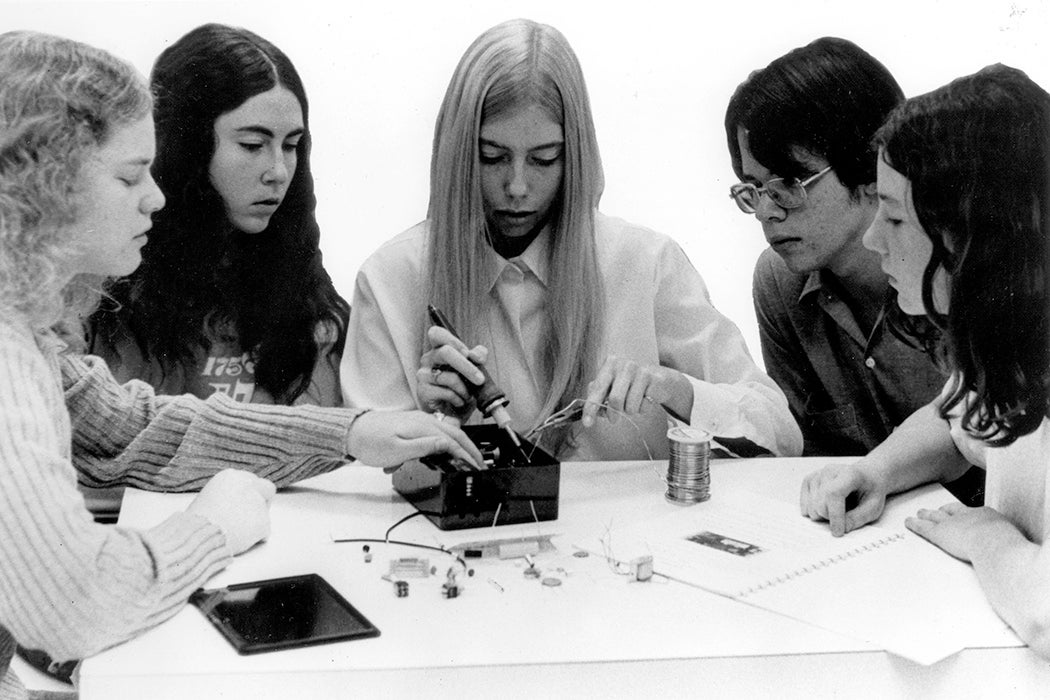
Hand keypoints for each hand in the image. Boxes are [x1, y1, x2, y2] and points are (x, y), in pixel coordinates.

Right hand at [186, 469, 274, 554]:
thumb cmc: (195, 524)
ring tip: (231, 535)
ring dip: (253, 524)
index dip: (251, 492)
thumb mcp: (208, 499)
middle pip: (267, 489)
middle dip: (264, 501)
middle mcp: (247, 485)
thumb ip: (228, 496)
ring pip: (263, 515)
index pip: (251, 480)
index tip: (248, 503)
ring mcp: (258, 503)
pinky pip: (263, 533)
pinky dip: (255, 539)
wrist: (196, 539)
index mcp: (231, 477)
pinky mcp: (264, 522)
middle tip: (256, 516)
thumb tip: (236, 505)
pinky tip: (238, 543)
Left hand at [347, 409, 484, 469]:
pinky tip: (446, 452)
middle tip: (480, 464)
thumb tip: (447, 445)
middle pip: (455, 434)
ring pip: (448, 433)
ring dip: (461, 446)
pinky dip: (448, 443)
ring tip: (468, 459)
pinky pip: (437, 433)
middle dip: (470, 450)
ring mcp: (419, 421)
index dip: (467, 455)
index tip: (476, 467)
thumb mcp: (398, 450)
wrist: (352, 431)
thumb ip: (424, 447)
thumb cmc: (370, 442)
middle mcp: (424, 421)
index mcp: (422, 427)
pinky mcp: (413, 425)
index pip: (453, 442)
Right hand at [416, 326, 488, 423]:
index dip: (453, 341)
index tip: (468, 353)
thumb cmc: (461, 388)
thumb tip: (477, 355)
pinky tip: (458, 402)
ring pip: (449, 376)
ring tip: (467, 396)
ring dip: (465, 389)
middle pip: (445, 352)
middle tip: (480, 379)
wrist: (453, 413)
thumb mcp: (473, 370)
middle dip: (467, 367)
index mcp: (439, 349)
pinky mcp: (423, 392)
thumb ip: (477, 357)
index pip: (436, 333)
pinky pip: (447, 392)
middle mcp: (428, 359)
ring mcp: (423, 375)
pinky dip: (458, 399)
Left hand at [581, 356, 691, 426]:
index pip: (597, 389)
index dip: (591, 408)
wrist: (658, 378)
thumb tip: (591, 412)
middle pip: (615, 399)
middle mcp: (625, 365)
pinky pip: (643, 406)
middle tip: (613, 420)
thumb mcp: (612, 386)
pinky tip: (645, 399)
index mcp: (610, 364)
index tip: (587, 423)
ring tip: (633, 403)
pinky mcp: (653, 380)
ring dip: (629, 411)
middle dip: (612, 414)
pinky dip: (642, 409)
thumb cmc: (630, 384)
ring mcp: (640, 370)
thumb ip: (598, 396)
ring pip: (630, 406)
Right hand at [800, 461, 887, 536]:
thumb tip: (842, 528)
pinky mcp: (810, 479)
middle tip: (844, 518)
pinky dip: (813, 510)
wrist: (867, 475)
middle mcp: (830, 471)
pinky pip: (804, 502)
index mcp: (849, 474)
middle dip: (830, 518)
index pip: (834, 494)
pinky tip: (825, 508)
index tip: (839, 532)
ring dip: (822, 515)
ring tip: (837, 510)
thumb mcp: (874, 507)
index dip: (834, 515)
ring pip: (811, 506)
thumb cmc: (871, 490)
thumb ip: (858, 518)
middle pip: (820, 503)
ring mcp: (818, 474)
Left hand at [906, 503, 1006, 561]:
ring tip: (919, 513)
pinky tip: (908, 522)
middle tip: (936, 510)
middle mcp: (966, 516)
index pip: (972, 512)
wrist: (993, 543)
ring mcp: (952, 523)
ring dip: (926, 515)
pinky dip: (914, 524)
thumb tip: (1009, 551)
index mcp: (986, 516)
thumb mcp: (1011, 539)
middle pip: (951, 510)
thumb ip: (1005, 543)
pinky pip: (923, 527)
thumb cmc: (1006, 545)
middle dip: (943, 510)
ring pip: (935, 517)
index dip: (963, 512)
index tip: (960, 512)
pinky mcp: (939, 533)